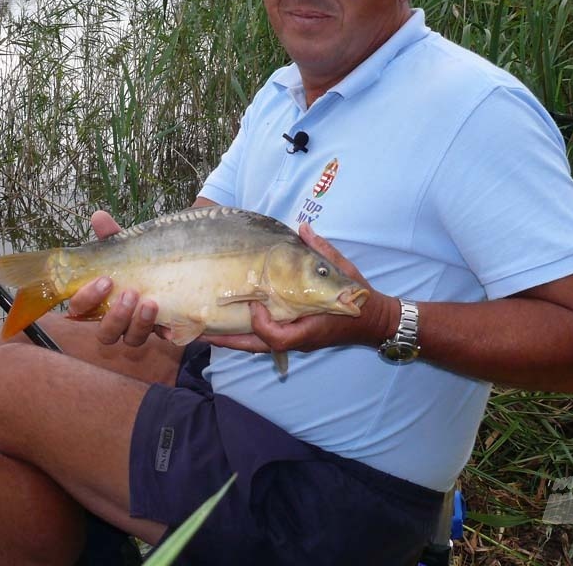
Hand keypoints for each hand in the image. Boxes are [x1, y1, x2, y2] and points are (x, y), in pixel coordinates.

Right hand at [66, 211, 163, 346]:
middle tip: (129, 293)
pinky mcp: (166, 332)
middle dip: (115, 316)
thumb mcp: (130, 249)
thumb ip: (113, 236)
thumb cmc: (144, 263)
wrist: (182, 270)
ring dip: (139, 324)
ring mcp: (141, 329)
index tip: (105, 280)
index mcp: (102, 301)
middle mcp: (119, 320)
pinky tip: (171, 323)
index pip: (81, 309)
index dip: (87, 299)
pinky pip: (164, 339)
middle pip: (106, 334)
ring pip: (132, 339)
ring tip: (151, 302)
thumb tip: (99, 216)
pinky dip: (166, 331)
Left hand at [206, 222, 395, 353]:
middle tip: (200, 330)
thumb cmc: (357, 298)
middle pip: (256, 345)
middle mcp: (298, 338)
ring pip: (255, 345)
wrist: (372, 321)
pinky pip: (261, 340)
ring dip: (229, 339)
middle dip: (227, 340)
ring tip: (203, 330)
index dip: (263, 323)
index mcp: (310, 327)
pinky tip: (225, 325)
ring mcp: (294, 340)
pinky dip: (242, 335)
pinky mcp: (291, 337)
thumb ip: (321, 250)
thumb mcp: (343, 271)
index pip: (278, 336)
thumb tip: (303, 227)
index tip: (256, 305)